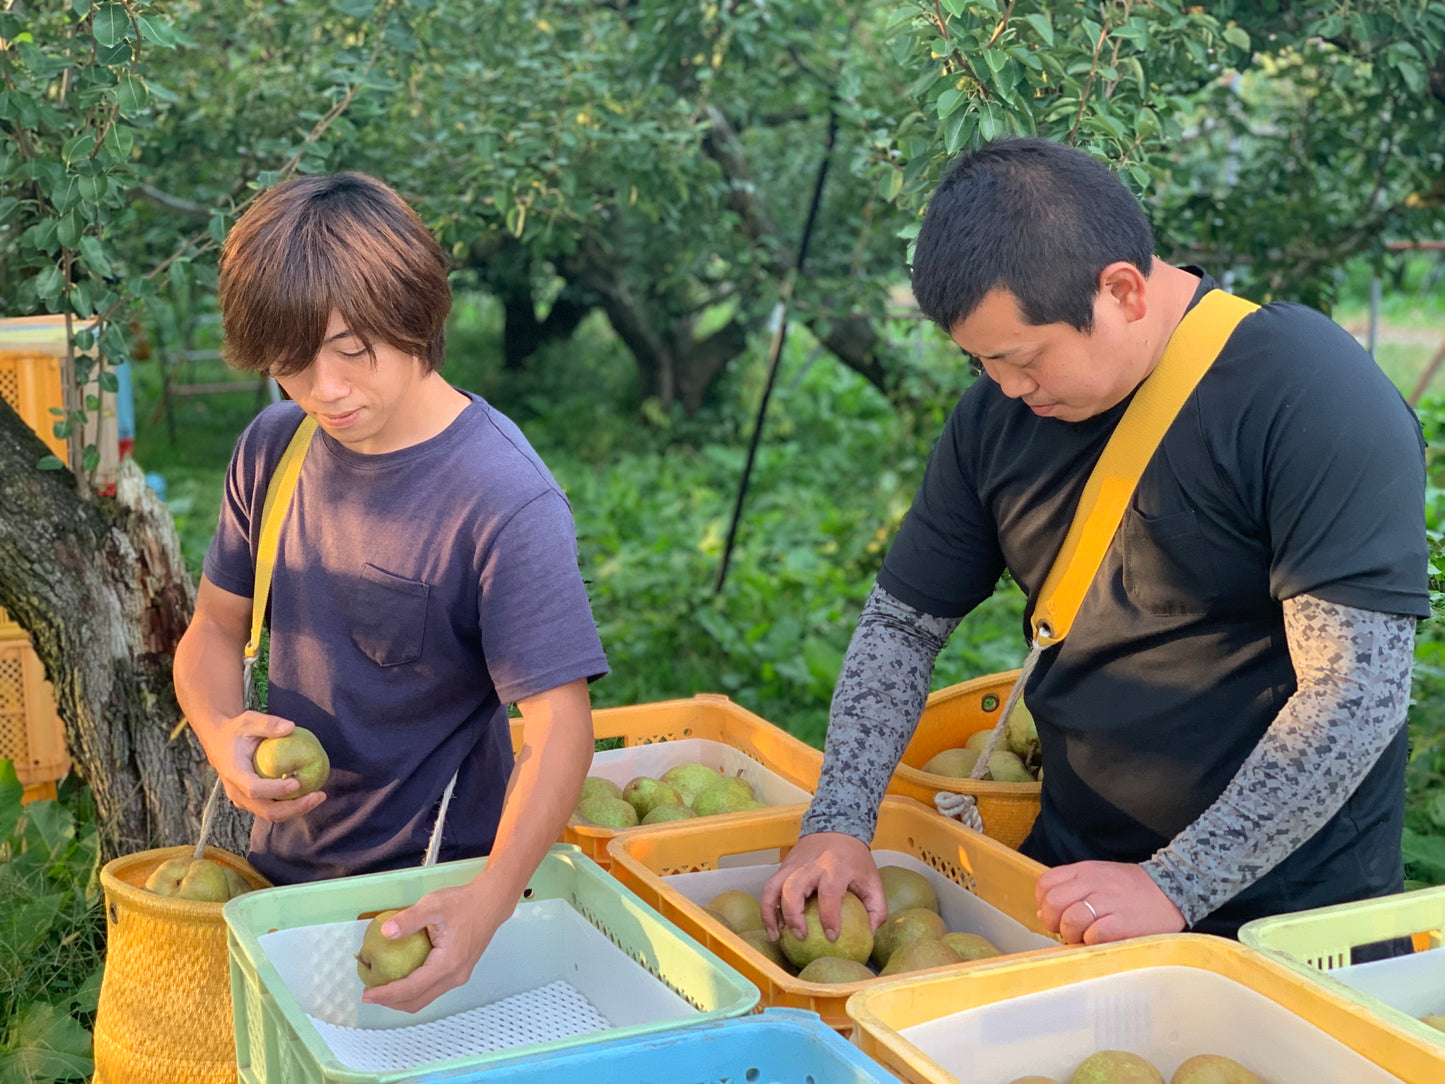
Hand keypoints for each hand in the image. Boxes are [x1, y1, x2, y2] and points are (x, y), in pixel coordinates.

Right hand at [206, 710, 325, 821]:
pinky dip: (292, 806)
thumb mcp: (248, 720)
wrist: (219, 743)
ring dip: (297, 810)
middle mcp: (237, 791)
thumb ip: (268, 723)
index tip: (297, 783)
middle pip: (266, 810)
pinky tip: (310, 795)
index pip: (254, 788)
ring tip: (319, 796)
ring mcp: (244, 799)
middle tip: (318, 795)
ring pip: (271, 814)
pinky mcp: (252, 802)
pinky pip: (273, 809)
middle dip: (294, 808)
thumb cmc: (237, 730)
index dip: (275, 790)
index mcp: (234, 773)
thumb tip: (290, 727)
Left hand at [361, 875, 513, 1012]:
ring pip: (425, 998)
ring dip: (402, 998)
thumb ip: (409, 919)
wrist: (492, 902)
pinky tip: (402, 976)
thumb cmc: (464, 901)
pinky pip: (432, 989)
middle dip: (391, 1002)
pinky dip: (413, 990)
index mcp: (448, 964)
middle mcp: (455, 977)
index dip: (386, 995)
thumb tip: (385, 933)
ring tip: (382, 988)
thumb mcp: (434, 905)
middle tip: (368, 993)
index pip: (412, 988)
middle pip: (417, 1001)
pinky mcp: (459, 972)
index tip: (366, 994)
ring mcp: (459, 977)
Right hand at [760, 832, 886, 941]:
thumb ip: (877, 908)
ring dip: (771, 914)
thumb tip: (869, 935)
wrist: (836, 828)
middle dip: (794, 915)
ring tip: (777, 936)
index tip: (832, 937)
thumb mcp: (873, 880)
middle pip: (793, 888)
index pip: (829, 893)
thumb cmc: (855, 860)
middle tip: (801, 936)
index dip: (829, 917)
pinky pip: (769, 888)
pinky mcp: (783, 867)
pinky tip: (773, 927)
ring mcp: (793, 865)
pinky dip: (767, 909)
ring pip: (773, 888)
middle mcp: (810, 865)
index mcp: (835, 867)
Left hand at [1035, 860, 1184, 944]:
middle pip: (1053, 903)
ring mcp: (1108, 902)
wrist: (1173, 890)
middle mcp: (1093, 883)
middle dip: (1054, 922)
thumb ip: (1071, 889)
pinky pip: (1094, 935)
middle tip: (1068, 930)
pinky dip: (1092, 941)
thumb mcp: (1099, 877)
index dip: (1044, 903)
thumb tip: (1043, 911)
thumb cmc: (1132, 889)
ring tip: (1086, 937)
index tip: (1054, 914)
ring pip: (1071, 920)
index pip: (1046, 883)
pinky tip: (1101, 939)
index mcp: (1085, 871)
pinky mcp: (1123, 923)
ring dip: (1073, 934)